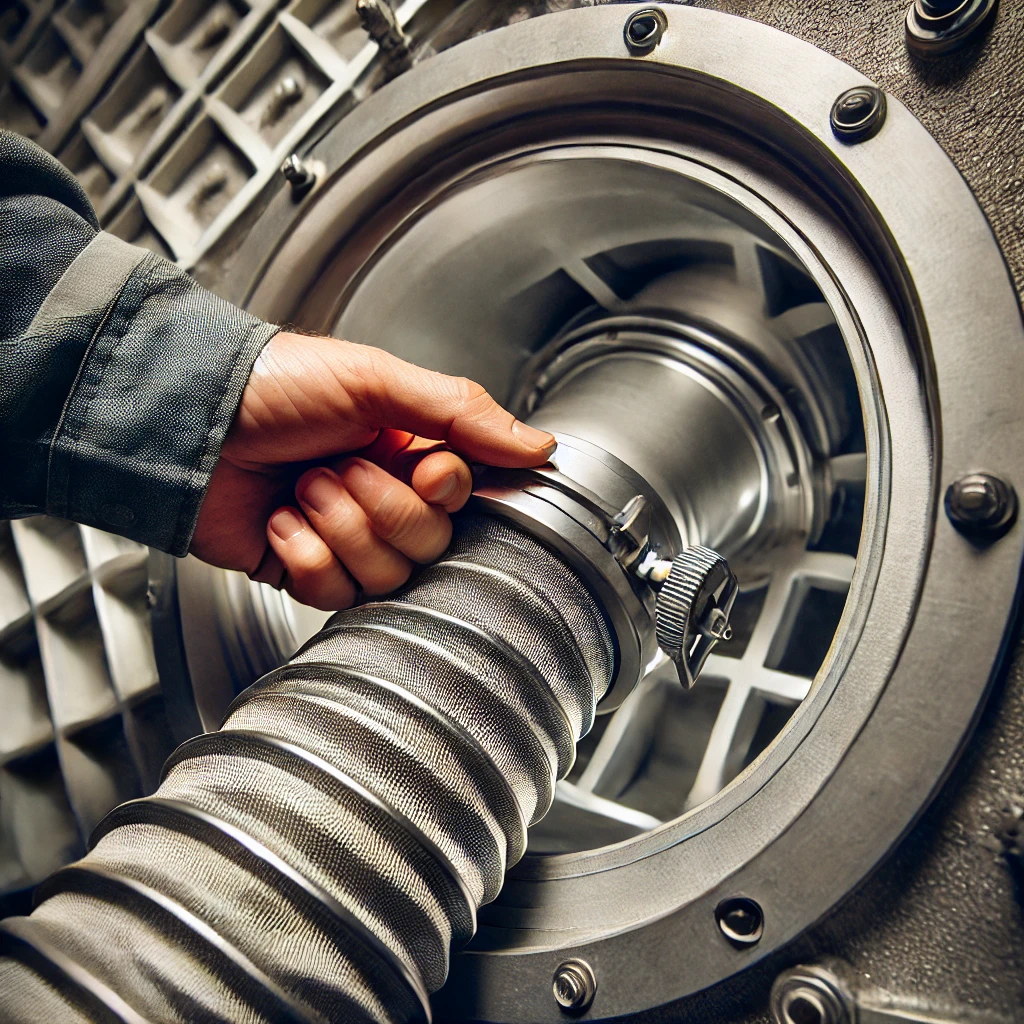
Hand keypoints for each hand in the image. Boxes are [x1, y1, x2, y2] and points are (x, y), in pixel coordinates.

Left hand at [192, 331, 555, 609]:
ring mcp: (343, 537)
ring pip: (384, 574)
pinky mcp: (304, 571)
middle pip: (427, 544)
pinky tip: (281, 521)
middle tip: (336, 468)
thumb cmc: (274, 386)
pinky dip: (303, 556)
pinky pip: (332, 594)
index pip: (462, 498)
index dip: (441, 491)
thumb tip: (539, 446)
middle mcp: (382, 495)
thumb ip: (462, 413)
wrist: (187, 422)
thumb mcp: (376, 380)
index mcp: (408, 448)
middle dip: (377, 507)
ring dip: (336, 528)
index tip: (417, 463)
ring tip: (302, 489)